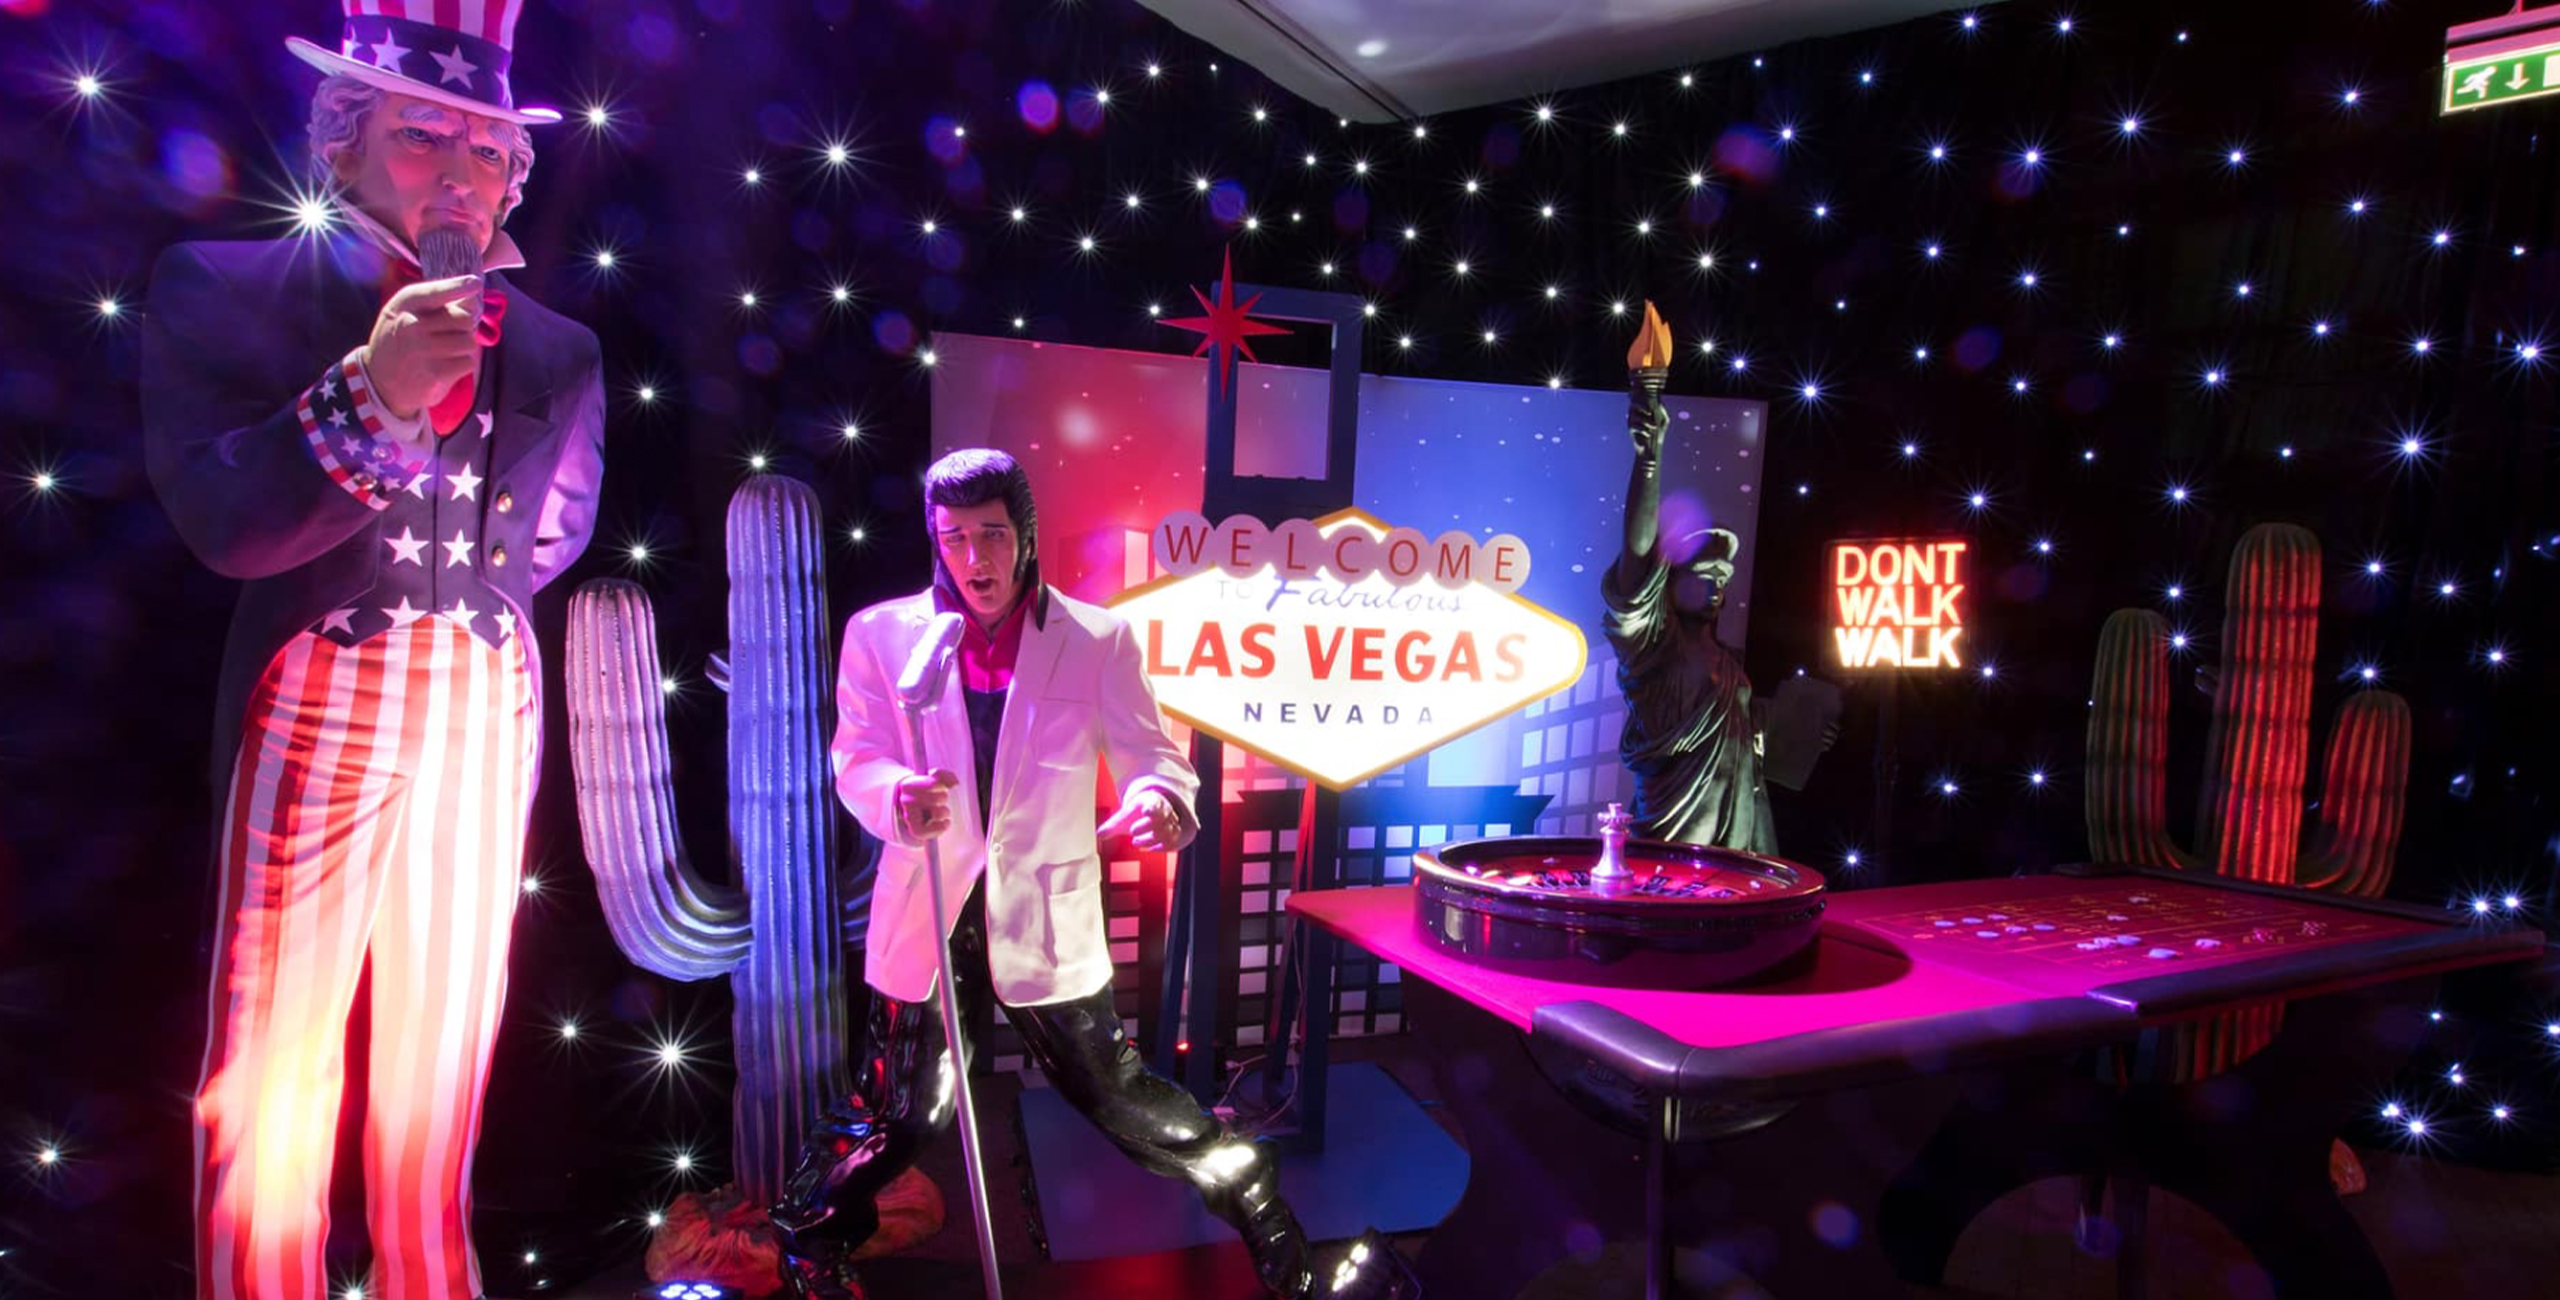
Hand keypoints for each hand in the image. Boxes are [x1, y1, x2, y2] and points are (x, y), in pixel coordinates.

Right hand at [363, 274, 483, 420]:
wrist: (380, 381)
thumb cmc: (402, 341)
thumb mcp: (409, 313)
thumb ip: (440, 303)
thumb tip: (473, 298)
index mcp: (406, 303)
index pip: (437, 292)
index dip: (458, 286)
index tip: (475, 282)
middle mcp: (411, 324)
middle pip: (464, 318)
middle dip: (463, 327)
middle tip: (446, 336)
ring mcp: (422, 349)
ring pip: (469, 341)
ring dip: (464, 348)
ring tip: (444, 352)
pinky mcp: (434, 373)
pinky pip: (468, 362)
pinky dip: (462, 365)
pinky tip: (444, 367)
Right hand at [895, 768, 959, 840]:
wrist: (912, 810)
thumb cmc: (925, 792)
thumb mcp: (932, 779)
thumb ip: (943, 775)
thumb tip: (955, 783)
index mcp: (909, 785)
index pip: (935, 782)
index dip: (942, 785)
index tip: (941, 786)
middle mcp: (906, 800)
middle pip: (940, 798)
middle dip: (943, 798)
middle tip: (939, 799)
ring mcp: (909, 816)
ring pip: (938, 813)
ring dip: (945, 812)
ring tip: (941, 810)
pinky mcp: (915, 830)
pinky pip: (932, 830)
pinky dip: (942, 827)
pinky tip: (945, 822)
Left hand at [1099, 788, 1182, 852]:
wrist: (1153, 810)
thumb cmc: (1138, 813)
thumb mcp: (1125, 815)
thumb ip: (1113, 825)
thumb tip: (1099, 834)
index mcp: (1153, 802)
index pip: (1156, 805)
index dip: (1153, 808)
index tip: (1146, 811)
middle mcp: (1165, 812)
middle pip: (1162, 820)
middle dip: (1147, 827)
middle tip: (1133, 832)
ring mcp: (1171, 823)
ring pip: (1168, 832)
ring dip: (1151, 839)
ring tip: (1136, 842)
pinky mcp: (1174, 835)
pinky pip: (1173, 842)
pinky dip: (1162, 847)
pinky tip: (1151, 849)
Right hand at [1628, 392, 1666, 458]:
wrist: (1652, 447)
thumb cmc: (1659, 432)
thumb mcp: (1664, 420)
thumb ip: (1662, 410)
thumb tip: (1659, 403)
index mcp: (1644, 409)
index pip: (1639, 399)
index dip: (1640, 395)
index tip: (1648, 396)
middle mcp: (1636, 413)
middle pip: (1633, 405)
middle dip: (1642, 406)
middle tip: (1650, 412)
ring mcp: (1632, 421)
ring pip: (1635, 416)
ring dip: (1646, 421)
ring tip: (1654, 427)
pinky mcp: (1630, 429)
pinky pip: (1634, 426)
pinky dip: (1643, 429)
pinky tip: (1648, 434)